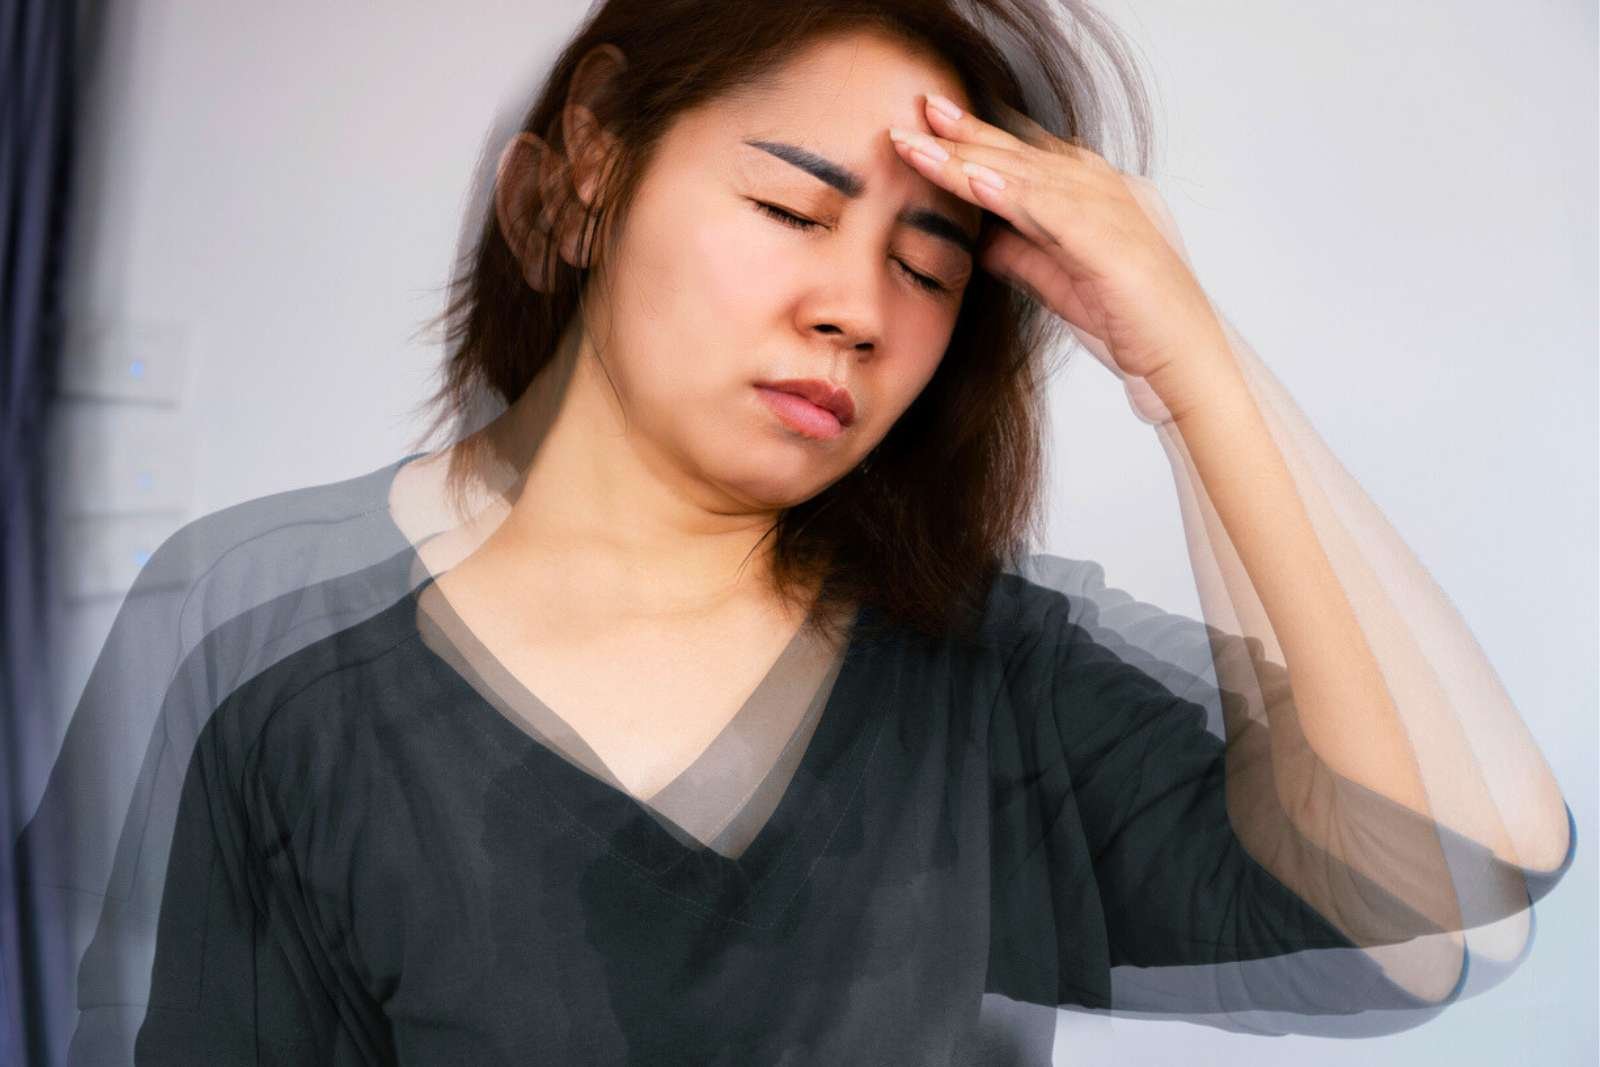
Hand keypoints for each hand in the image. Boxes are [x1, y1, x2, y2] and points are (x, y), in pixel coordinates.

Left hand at [889, 93, 1231, 422]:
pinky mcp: (1111, 243)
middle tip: (916, 109)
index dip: (978, 137)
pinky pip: (1052, 211)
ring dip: (970, 157)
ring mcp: (1109, 212)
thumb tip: (981, 239)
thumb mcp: (1061, 283)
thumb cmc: (1132, 323)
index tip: (930, 121)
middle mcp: (1102, 192)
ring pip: (1027, 176)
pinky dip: (1011, 193)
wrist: (1183, 361)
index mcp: (1092, 197)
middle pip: (1020, 155)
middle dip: (965, 133)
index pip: (1025, 158)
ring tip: (921, 142)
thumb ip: (1024, 255)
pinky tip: (974, 180)